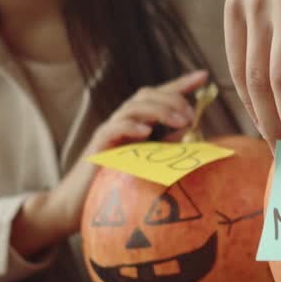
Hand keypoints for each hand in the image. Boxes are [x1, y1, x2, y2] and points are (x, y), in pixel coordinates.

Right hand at [10, 70, 207, 255]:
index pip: (158, 95)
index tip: (204, 76)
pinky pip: (113, 129)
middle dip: (172, 99)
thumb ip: (165, 145)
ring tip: (181, 121)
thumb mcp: (148, 162)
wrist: (77, 205)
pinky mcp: (98, 147)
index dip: (180, 84)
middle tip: (192, 114)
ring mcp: (108, 132)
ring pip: (132, 107)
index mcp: (136, 123)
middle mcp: (122, 122)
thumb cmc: (114, 185)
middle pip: (146, 95)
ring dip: (160, 110)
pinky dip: (131, 127)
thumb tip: (190, 130)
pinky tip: (147, 132)